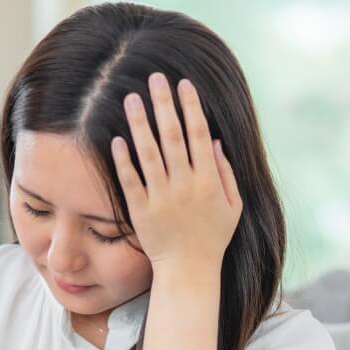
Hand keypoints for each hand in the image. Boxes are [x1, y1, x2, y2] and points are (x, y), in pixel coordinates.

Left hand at [111, 71, 241, 272]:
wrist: (188, 271)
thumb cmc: (212, 238)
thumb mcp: (232, 207)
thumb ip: (226, 173)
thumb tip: (214, 141)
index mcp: (208, 181)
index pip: (199, 135)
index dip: (191, 107)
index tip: (184, 84)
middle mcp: (185, 186)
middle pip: (173, 137)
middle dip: (164, 104)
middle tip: (155, 77)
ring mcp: (162, 198)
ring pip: (149, 154)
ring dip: (139, 124)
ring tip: (130, 98)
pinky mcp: (141, 211)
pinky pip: (130, 181)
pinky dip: (123, 160)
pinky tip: (116, 138)